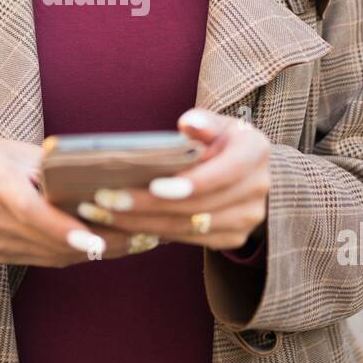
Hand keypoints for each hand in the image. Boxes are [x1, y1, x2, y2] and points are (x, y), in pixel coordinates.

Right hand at [0, 136, 139, 266]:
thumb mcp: (11, 151)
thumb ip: (49, 165)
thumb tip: (94, 170)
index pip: (34, 216)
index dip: (66, 231)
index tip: (98, 239)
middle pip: (55, 243)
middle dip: (104, 243)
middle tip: (148, 233)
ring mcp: (0, 245)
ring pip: (57, 256)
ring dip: (100, 251)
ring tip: (142, 239)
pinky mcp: (4, 255)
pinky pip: (49, 257)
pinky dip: (79, 251)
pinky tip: (110, 242)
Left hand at [77, 108, 269, 250]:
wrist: (246, 170)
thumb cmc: (220, 139)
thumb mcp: (214, 122)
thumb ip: (202, 122)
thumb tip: (188, 124)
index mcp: (255, 151)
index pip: (223, 173)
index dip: (190, 183)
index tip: (152, 186)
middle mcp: (258, 188)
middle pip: (198, 205)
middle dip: (149, 205)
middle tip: (106, 200)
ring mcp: (248, 218)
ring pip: (189, 227)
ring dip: (143, 222)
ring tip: (104, 212)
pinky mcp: (233, 238)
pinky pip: (188, 240)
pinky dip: (154, 232)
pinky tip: (123, 224)